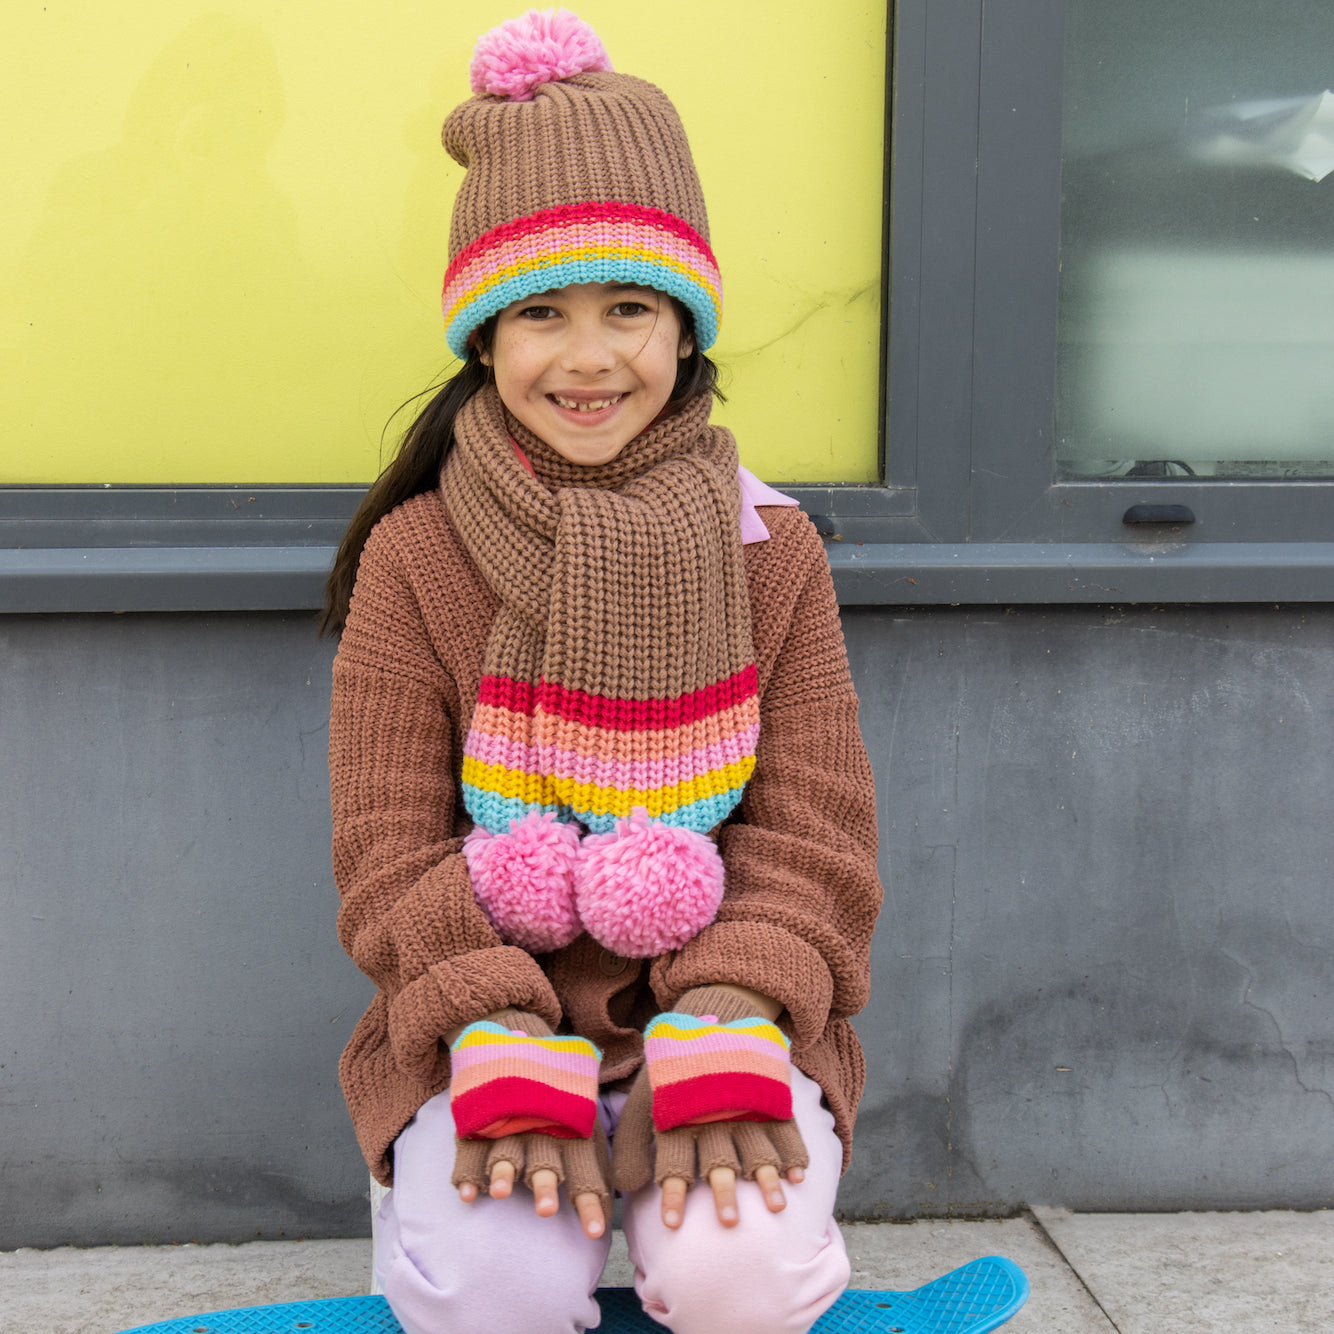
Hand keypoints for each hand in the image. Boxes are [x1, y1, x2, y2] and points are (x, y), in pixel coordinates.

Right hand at [448, 1009, 609, 1239]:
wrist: (518, 1034)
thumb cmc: (558, 1091)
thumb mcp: (583, 1111)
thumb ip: (599, 1148)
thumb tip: (631, 1184)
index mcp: (570, 1126)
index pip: (584, 1168)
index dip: (590, 1200)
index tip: (597, 1233)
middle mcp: (540, 1125)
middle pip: (544, 1159)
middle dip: (545, 1185)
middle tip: (546, 1211)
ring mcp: (507, 1121)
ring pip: (506, 1150)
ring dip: (504, 1173)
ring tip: (501, 1193)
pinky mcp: (479, 1119)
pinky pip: (471, 1147)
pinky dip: (468, 1170)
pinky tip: (467, 1193)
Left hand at [610, 985, 808, 1229]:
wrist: (707, 1019)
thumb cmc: (672, 1075)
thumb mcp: (645, 1100)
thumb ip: (631, 1144)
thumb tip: (625, 1188)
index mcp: (679, 1115)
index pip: (672, 1160)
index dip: (671, 1193)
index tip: (671, 1225)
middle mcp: (712, 1113)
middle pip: (718, 1158)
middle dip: (723, 1191)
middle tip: (729, 1222)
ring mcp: (744, 1104)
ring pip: (757, 1146)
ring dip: (766, 1178)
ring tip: (775, 1207)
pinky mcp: (768, 1096)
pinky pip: (784, 1126)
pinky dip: (793, 1151)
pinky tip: (798, 1175)